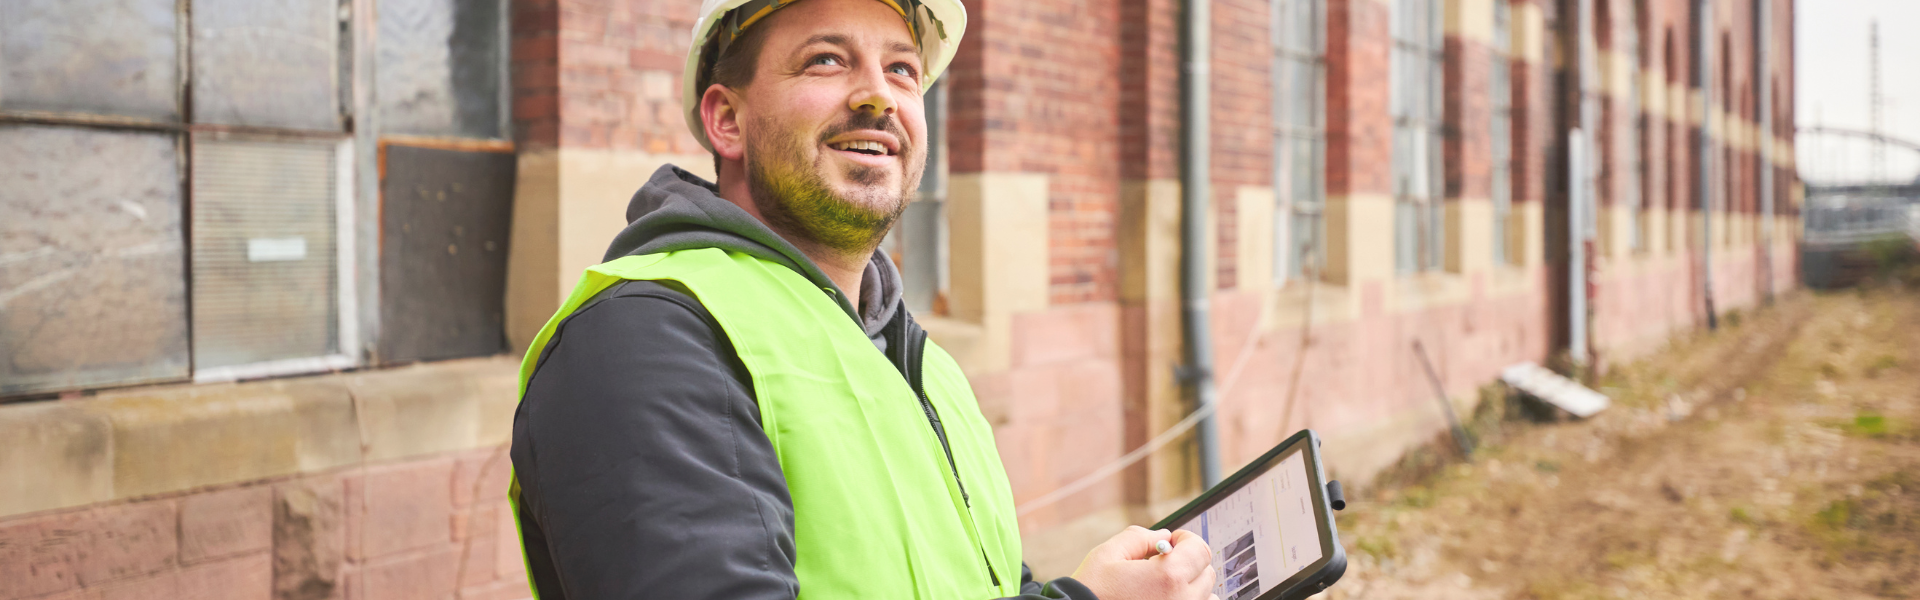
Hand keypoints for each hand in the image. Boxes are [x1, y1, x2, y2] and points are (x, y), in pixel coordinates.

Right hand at [1070, 526, 1217, 599]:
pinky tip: (1164, 598)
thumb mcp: (1108, 554)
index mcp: (1168, 577)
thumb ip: (1139, 538)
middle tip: (1166, 561)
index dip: (1187, 539)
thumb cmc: (1092, 591)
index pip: (1200, 550)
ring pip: (1206, 597)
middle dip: (1190, 561)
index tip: (1174, 541)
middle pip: (1206, 573)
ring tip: (1166, 585)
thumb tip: (1163, 536)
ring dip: (1192, 586)